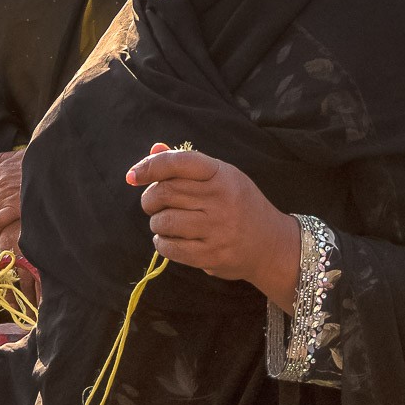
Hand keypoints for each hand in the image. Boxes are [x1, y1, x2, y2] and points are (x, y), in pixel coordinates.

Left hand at [126, 143, 300, 310]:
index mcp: (222, 174)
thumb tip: (154, 150)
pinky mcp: (212, 255)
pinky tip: (169, 239)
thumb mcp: (221, 178)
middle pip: (165, 193)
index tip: (132, 175)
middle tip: (153, 204)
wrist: (271, 244)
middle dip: (149, 199)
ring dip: (156, 222)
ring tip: (165, 223)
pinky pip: (170, 247)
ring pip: (164, 221)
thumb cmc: (240, 206)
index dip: (150, 166)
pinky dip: (162, 243)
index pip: (179, 162)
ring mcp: (218, 229)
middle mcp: (221, 199)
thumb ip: (187, 165)